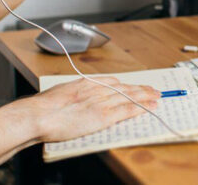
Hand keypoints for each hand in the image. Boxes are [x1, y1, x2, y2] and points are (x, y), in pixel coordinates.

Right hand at [21, 77, 158, 142]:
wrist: (39, 114)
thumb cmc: (43, 107)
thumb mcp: (60, 93)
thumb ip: (72, 94)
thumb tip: (73, 98)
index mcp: (86, 83)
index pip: (112, 82)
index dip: (126, 85)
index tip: (133, 86)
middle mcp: (97, 90)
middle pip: (125, 87)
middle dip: (141, 89)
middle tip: (153, 89)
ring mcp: (101, 102)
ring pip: (130, 97)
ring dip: (146, 97)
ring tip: (157, 96)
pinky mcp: (103, 116)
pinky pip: (127, 111)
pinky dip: (141, 108)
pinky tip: (151, 107)